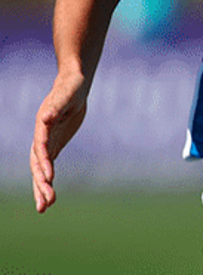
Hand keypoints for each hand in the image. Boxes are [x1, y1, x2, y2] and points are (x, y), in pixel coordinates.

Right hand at [30, 71, 88, 211]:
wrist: (73, 86)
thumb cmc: (70, 88)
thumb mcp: (66, 95)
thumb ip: (55, 107)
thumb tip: (44, 118)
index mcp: (42, 126)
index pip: (41, 148)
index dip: (44, 163)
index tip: (50, 178)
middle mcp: (41, 138)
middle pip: (38, 165)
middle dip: (40, 185)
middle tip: (45, 205)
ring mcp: (46, 143)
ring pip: (41, 170)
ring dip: (42, 188)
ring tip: (46, 207)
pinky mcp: (54, 146)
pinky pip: (49, 167)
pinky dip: (48, 181)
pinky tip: (50, 195)